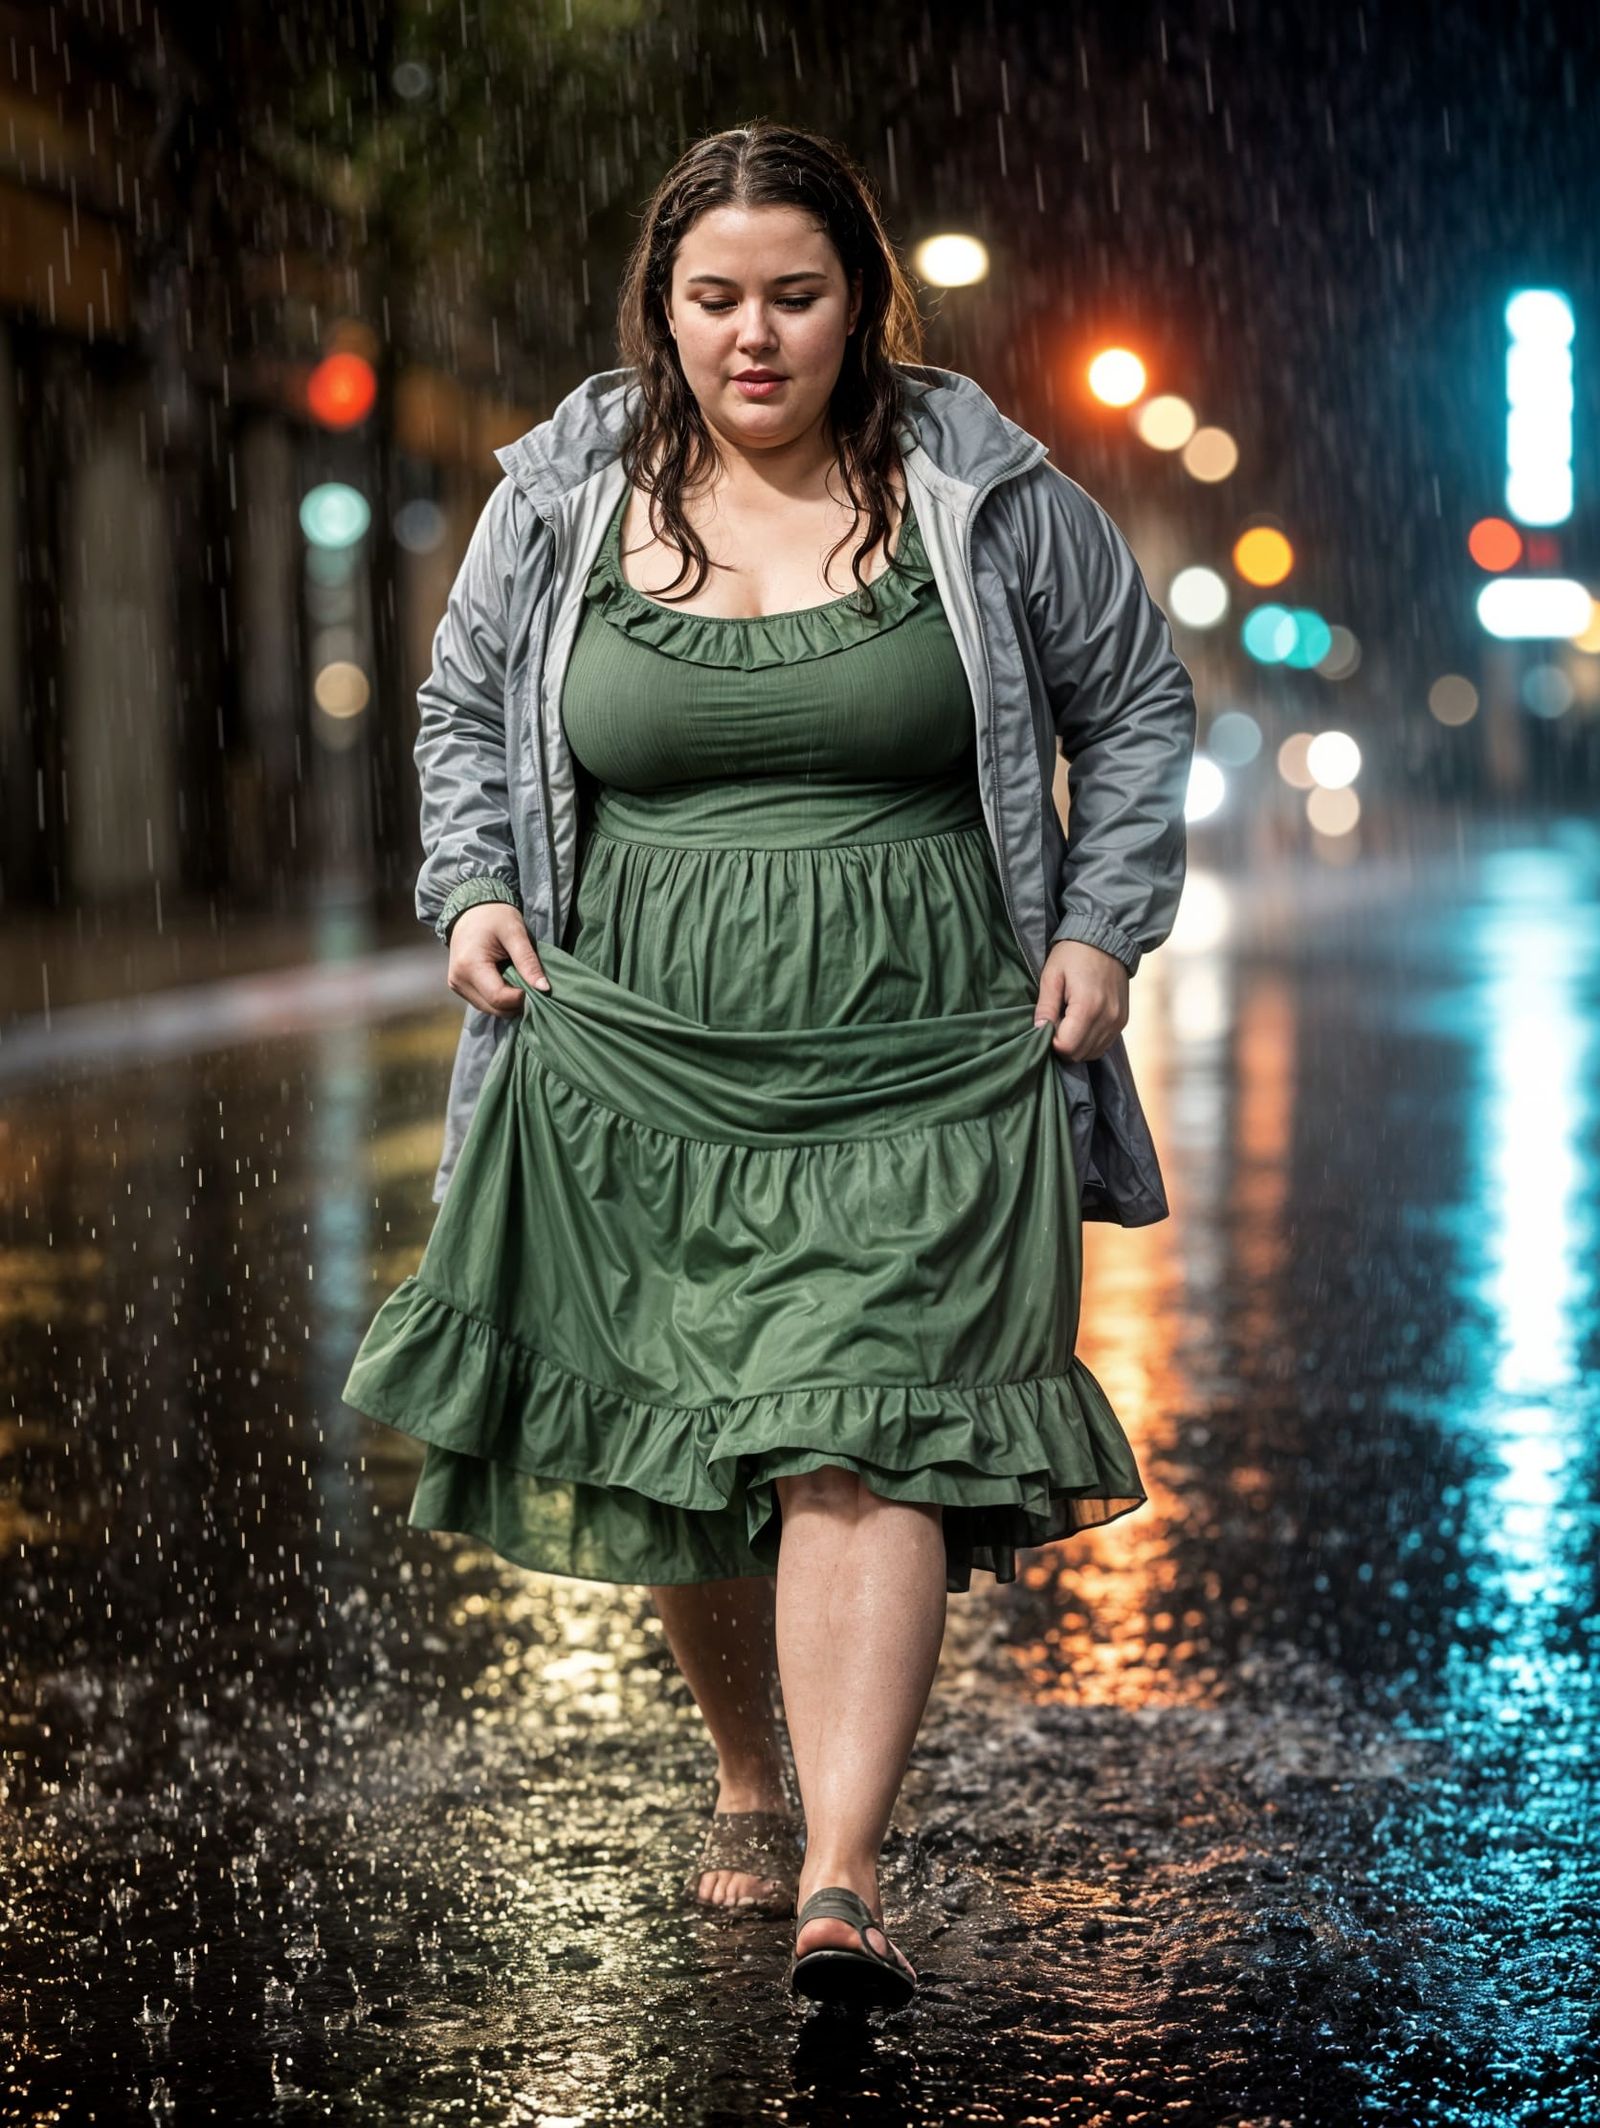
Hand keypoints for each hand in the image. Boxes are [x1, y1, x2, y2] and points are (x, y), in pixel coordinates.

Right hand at [447, 903, 549, 1016]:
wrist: (471, 909)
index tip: (536, 985)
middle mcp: (458, 980)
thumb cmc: (495, 916)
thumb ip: (528, 961)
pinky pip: (484, 1002)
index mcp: (469, 966)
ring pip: (490, 1009)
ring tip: (518, 980)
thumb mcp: (515, 933)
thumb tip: (544, 988)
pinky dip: (499, 998)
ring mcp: (457, 985)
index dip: (521, 998)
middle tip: (531, 983)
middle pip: (494, 1008)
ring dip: (508, 1002)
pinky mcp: (459, 987)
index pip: (499, 998)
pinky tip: (508, 981)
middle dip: (516, 1002)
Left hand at [1032, 939, 1128, 1062]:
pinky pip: (1103, 1045)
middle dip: (1062, 1045)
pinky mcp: (1122, 1021)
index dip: (1051, 1042)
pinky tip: (1081, 1023)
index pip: (1067, 1047)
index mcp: (1088, 1007)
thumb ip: (1046, 1006)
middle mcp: (1108, 1018)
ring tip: (1068, 1021)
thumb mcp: (1052, 975)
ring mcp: (1118, 1022)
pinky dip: (1089, 1041)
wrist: (1108, 939)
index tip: (1047, 1025)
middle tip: (1055, 1022)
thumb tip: (1039, 1031)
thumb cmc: (1074, 954)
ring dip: (1076, 1044)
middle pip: (1079, 1054)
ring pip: (1091, 1053)